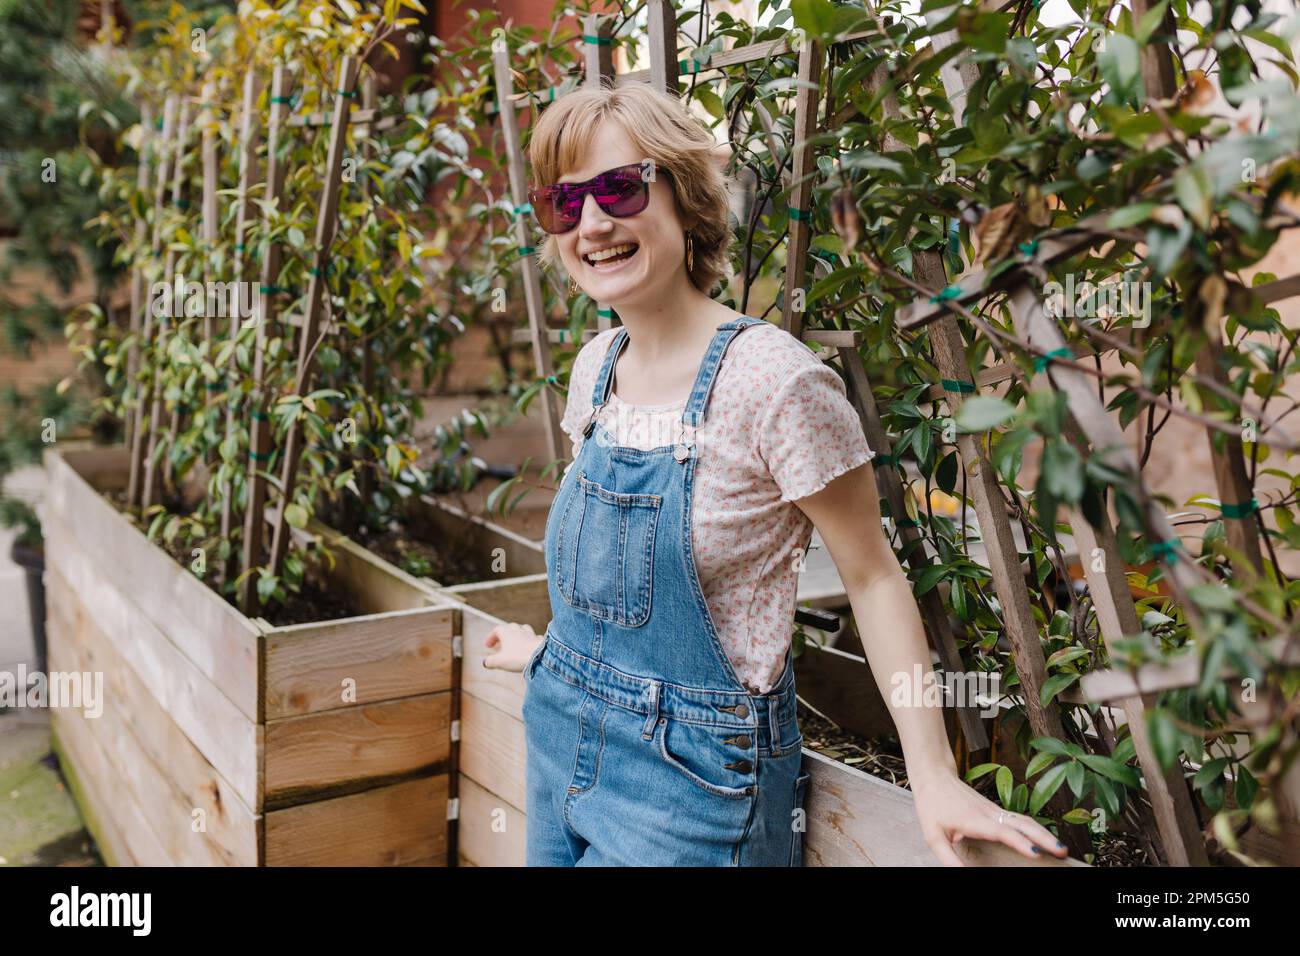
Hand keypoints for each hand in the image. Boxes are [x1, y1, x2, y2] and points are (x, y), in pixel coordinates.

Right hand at [483, 622, 541, 672]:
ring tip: (515, 644)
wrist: (540, 657)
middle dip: (503, 636)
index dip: (491, 637)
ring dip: (517, 636)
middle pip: (509, 628)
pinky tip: (529, 647)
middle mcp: (518, 629)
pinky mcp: (539, 640)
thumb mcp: (499, 662)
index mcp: (507, 631)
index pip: (496, 630)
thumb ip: (490, 661)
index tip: (488, 646)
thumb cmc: (518, 657)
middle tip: (499, 644)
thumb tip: (486, 662)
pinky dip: (529, 641)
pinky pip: (533, 638)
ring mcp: (530, 634)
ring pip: (522, 630)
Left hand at [911, 769, 1069, 865]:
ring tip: (1061, 848)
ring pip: (1024, 820)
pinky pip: (1019, 819)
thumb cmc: (932, 806)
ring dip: (1043, 832)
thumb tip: (962, 875)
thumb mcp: (933, 836)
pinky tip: (1045, 839)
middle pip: (1022, 823)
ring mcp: (994, 809)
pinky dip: (1036, 828)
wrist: (934, 776)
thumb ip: (948, 858)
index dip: (1020, 841)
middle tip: (1062, 852)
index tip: (1036, 853)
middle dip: (1043, 837)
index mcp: (973, 820)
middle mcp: (988, 813)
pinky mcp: (996, 810)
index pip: (1002, 831)